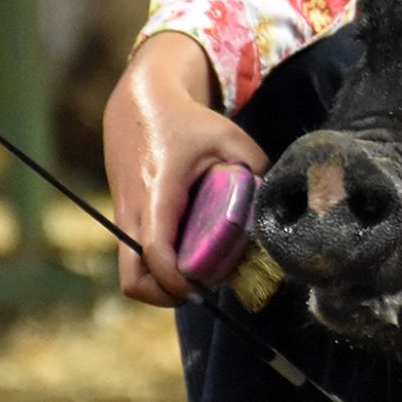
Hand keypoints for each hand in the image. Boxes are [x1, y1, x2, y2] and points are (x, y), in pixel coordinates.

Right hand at [103, 32, 267, 306]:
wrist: (140, 106)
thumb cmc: (189, 122)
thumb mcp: (230, 137)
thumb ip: (257, 169)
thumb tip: (276, 206)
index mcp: (158, 192)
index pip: (156, 251)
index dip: (177, 280)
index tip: (204, 286)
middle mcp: (134, 211)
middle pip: (133, 280)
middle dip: (165, 295)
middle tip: (201, 287)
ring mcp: (124, 218)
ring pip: (130, 275)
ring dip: (160, 285)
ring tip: (196, 274)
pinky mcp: (125, 221)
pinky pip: (134, 259)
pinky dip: (156, 268)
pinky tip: (187, 253)